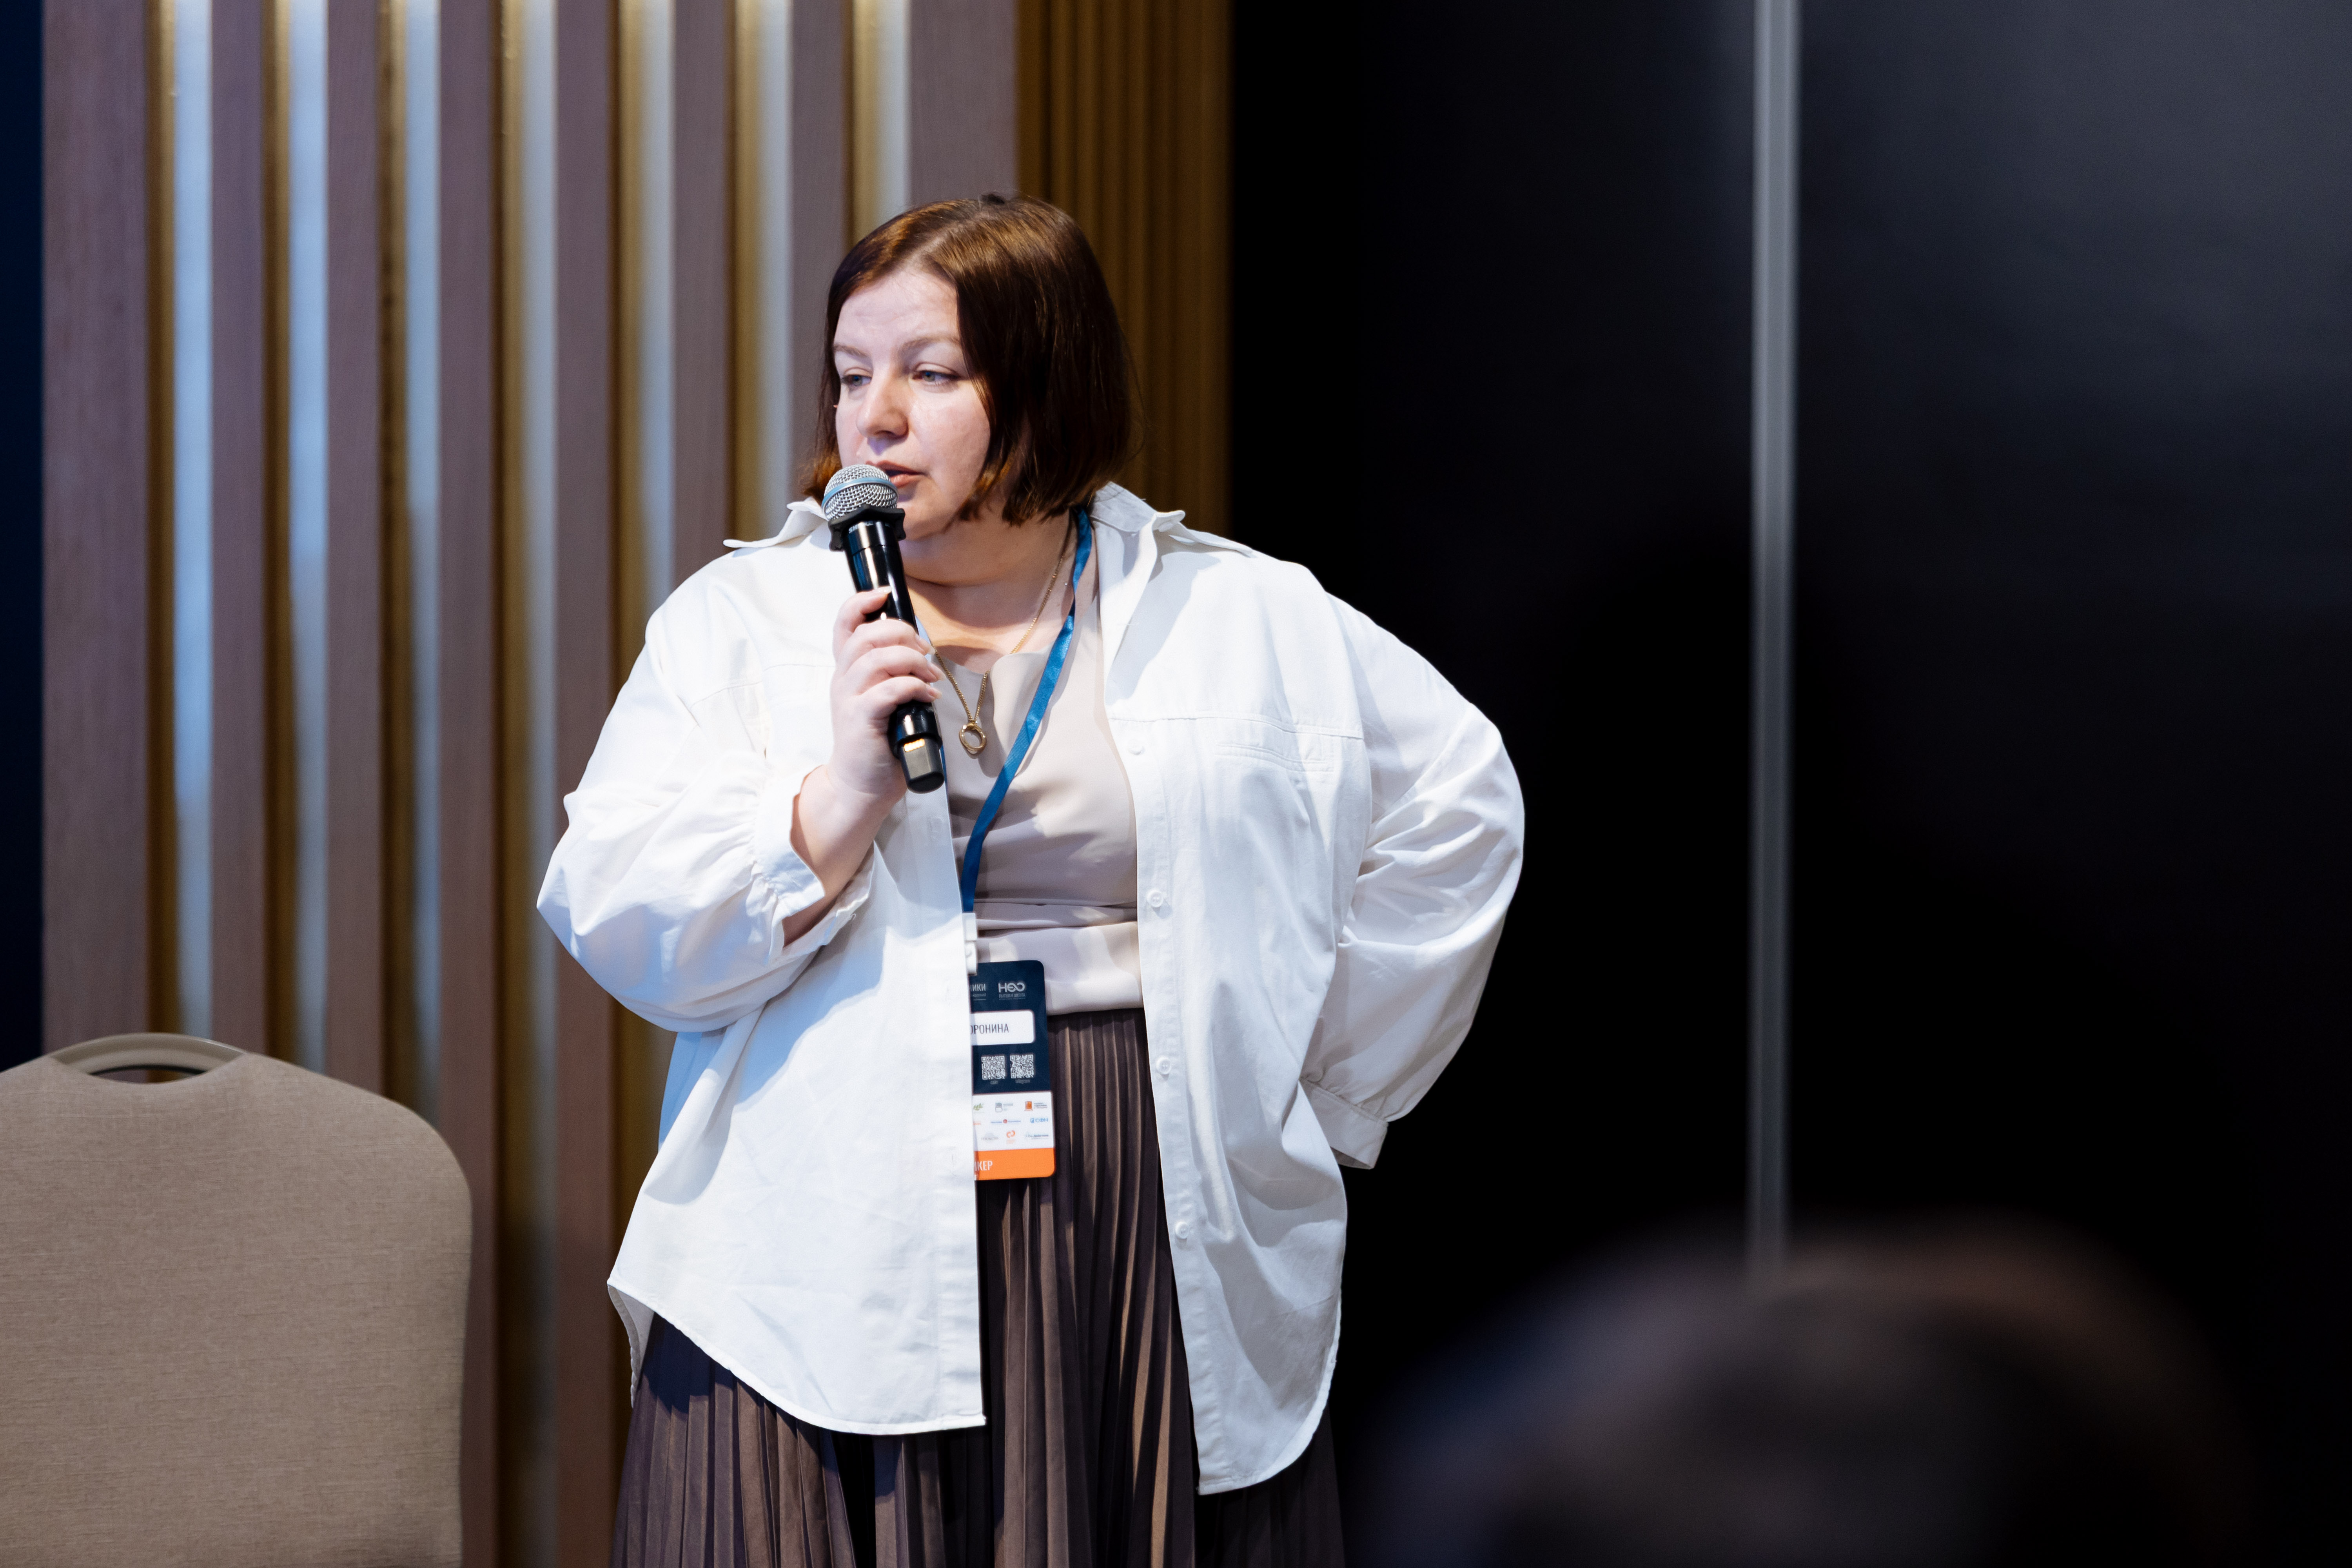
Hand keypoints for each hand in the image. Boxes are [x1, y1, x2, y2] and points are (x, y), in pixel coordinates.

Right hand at [784, 589, 940, 939]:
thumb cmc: (877, 744)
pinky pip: (887, 690)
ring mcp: (849, 701)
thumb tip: (923, 653)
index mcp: (846, 672)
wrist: (860, 788)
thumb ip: (893, 675)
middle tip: (924, 651)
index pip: (843, 625)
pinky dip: (913, 686)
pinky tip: (928, 695)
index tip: (884, 595)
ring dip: (910, 659)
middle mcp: (842, 681)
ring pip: (875, 659)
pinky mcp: (860, 722)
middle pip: (864, 636)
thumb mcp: (882, 701)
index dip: (861, 602)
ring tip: (929, 673)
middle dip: (900, 633)